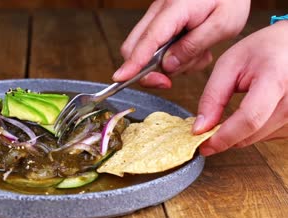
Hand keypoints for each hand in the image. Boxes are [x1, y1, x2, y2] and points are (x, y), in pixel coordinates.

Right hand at [112, 0, 249, 88]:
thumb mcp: (224, 24)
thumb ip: (194, 46)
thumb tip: (167, 66)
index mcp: (175, 8)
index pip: (149, 39)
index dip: (134, 62)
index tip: (121, 77)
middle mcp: (159, 11)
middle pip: (134, 46)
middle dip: (146, 70)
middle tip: (169, 81)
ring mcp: (157, 17)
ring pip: (145, 51)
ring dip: (166, 64)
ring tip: (197, 55)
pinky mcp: (161, 23)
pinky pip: (156, 48)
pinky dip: (172, 57)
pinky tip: (194, 49)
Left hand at [194, 21, 287, 154]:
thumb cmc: (264, 50)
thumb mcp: (230, 65)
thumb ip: (213, 97)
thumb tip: (200, 128)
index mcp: (276, 79)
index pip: (249, 119)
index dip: (223, 137)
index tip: (203, 145)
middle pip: (253, 133)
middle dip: (226, 136)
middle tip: (209, 127)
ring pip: (260, 139)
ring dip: (241, 133)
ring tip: (240, 105)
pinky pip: (271, 136)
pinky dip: (255, 130)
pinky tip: (255, 110)